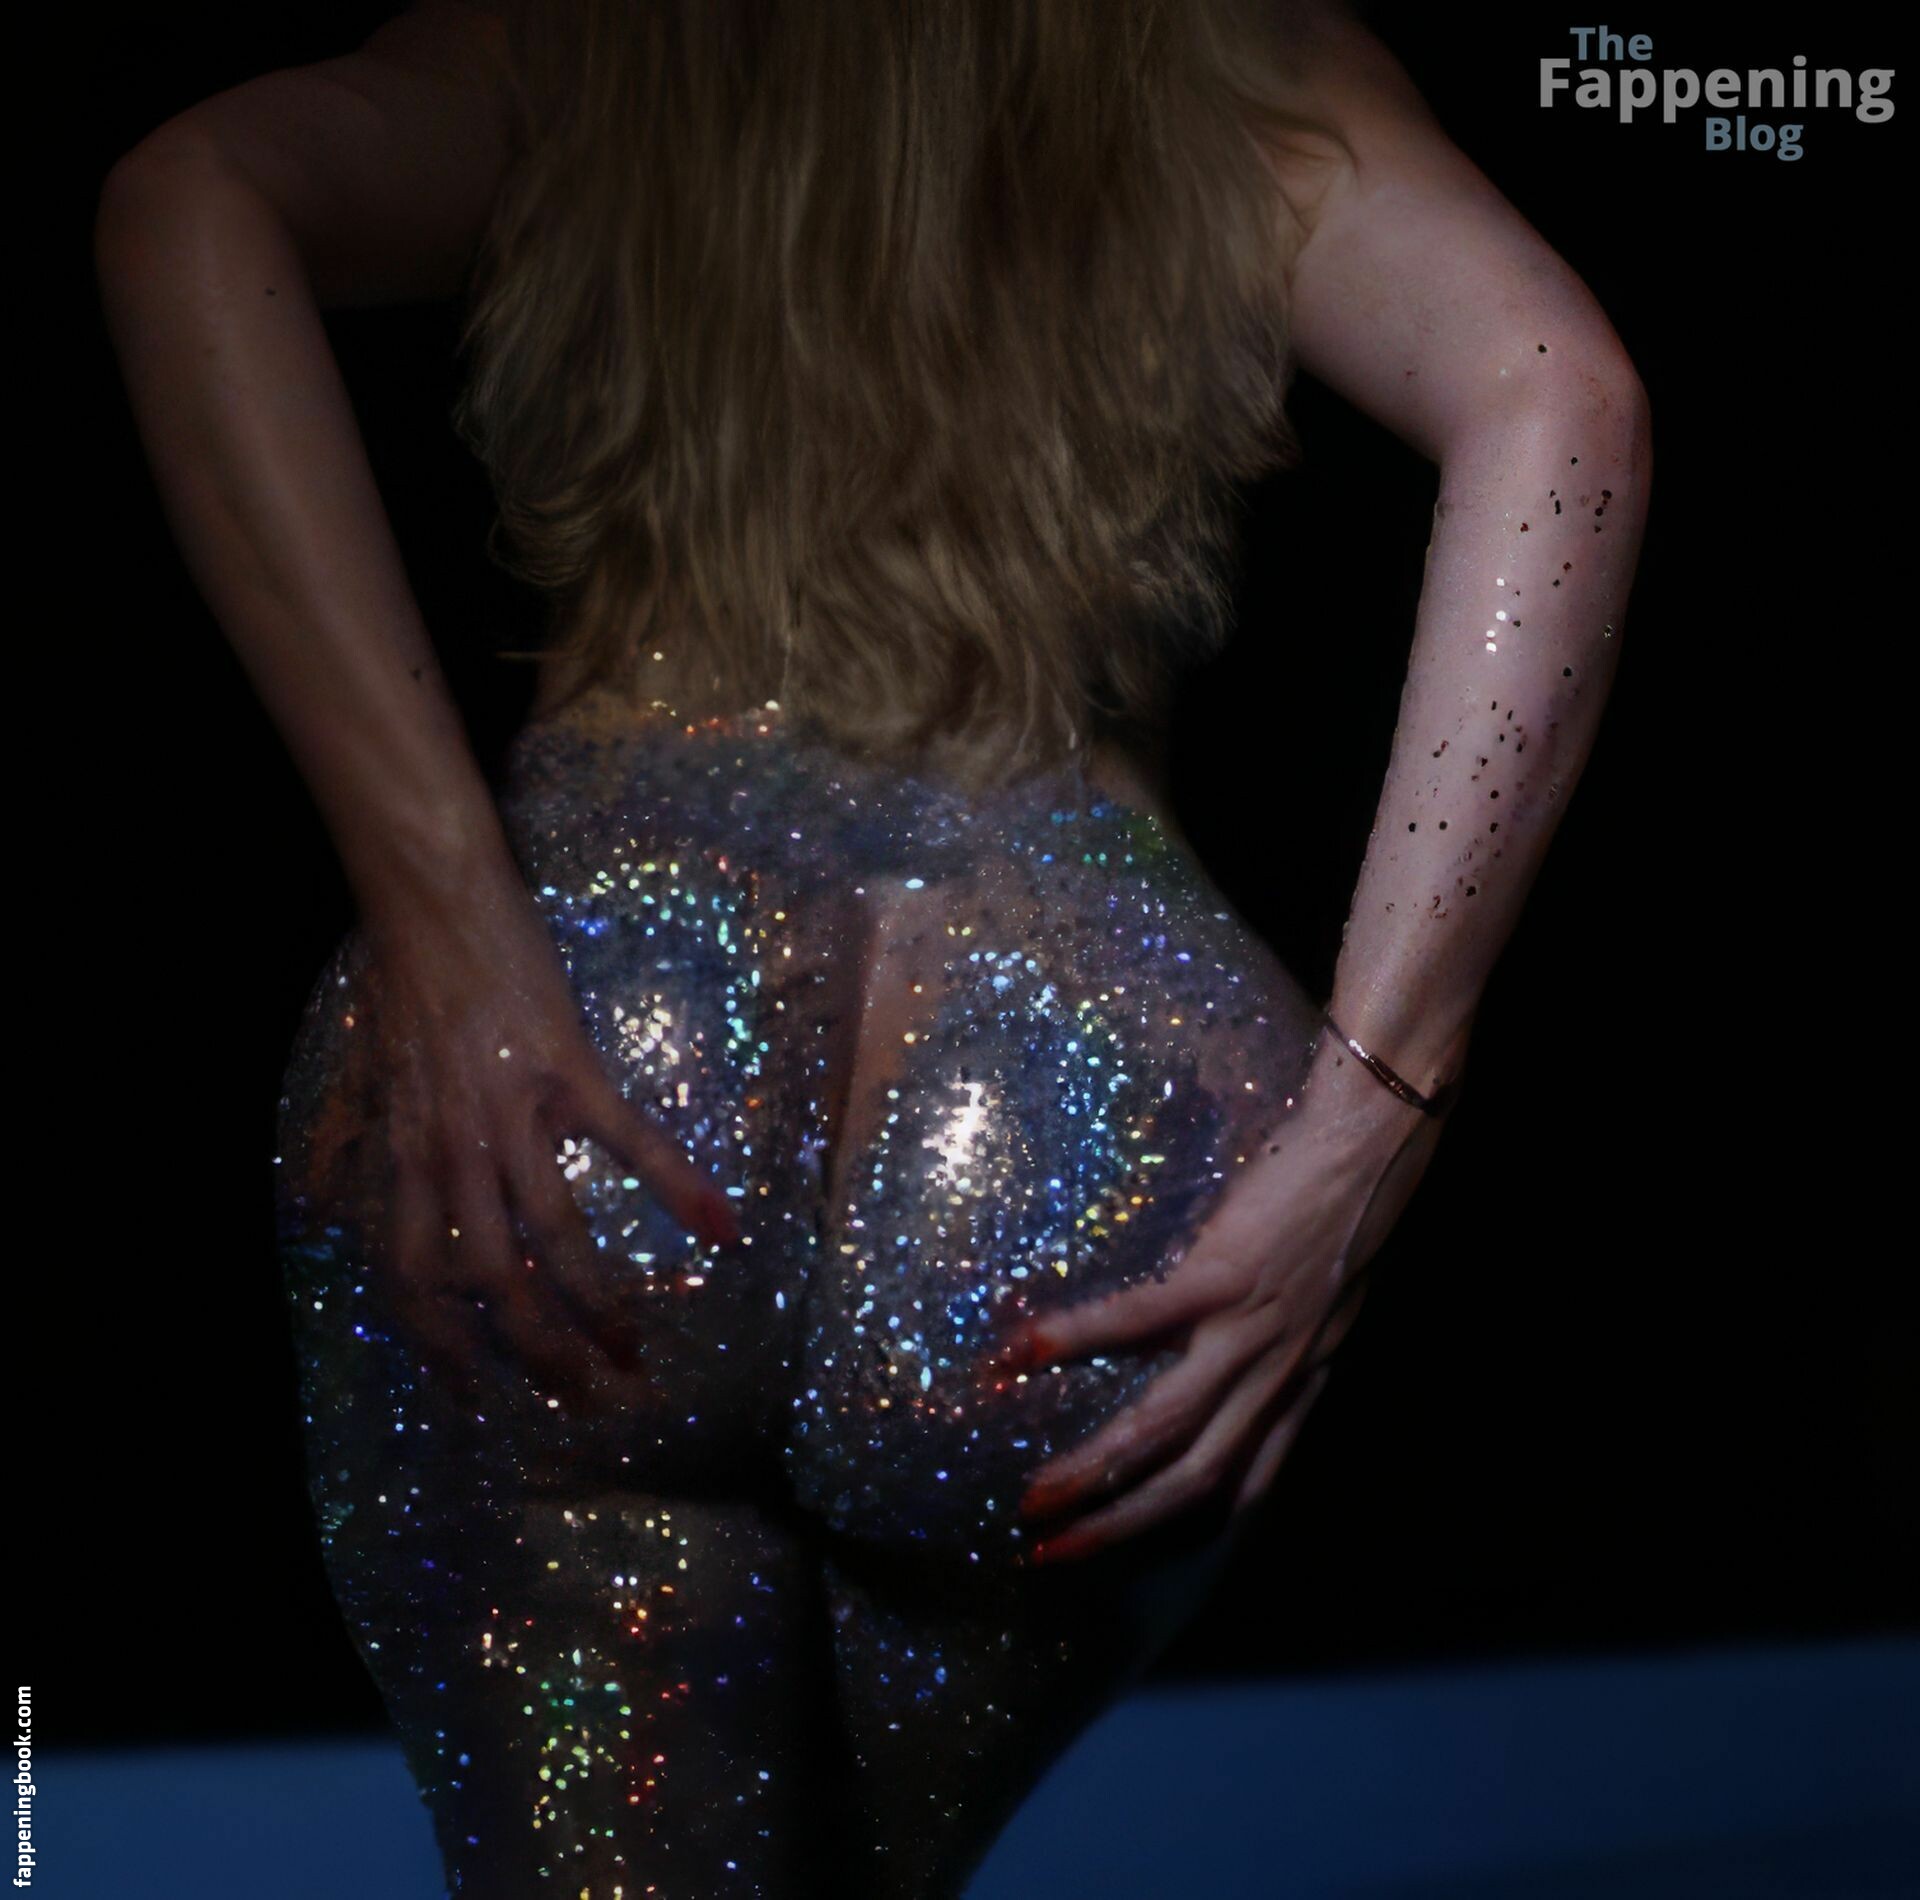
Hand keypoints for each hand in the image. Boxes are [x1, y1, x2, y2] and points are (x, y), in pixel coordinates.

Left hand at [335, 870, 739, 1414]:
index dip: (439, 1348)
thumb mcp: (370, 1077)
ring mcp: (513, 1112)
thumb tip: (332, 1194)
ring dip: (597, 1307)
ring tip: (636, 1355)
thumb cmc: (402, 982)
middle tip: (584, 1398)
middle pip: (490, 1282)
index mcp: (406, 1155)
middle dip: (537, 1355)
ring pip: (553, 1236)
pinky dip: (676, 1187)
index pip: (410, 1279)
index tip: (474, 1396)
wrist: (432, 900)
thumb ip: (362, 1142)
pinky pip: (627, 1142)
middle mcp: (452, 1150)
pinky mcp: (569, 1069)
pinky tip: (721, 1229)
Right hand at [1004, 1056, 1454, 1561]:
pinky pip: (1137, 1322)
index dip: (1192, 1526)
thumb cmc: (1350, 1208)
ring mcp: (1250, 1331)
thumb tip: (1246, 1351)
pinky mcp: (1223, 1276)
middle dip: (1120, 1527)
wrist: (1376, 1146)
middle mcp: (1278, 1374)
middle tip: (1051, 1554)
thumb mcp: (1335, 1297)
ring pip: (1164, 1429)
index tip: (1133, 1553)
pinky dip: (1075, 1339)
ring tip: (1033, 1496)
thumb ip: (1295, 1338)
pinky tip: (1021, 1353)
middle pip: (1194, 1480)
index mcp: (1303, 1381)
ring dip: (1094, 1474)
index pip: (1249, 1483)